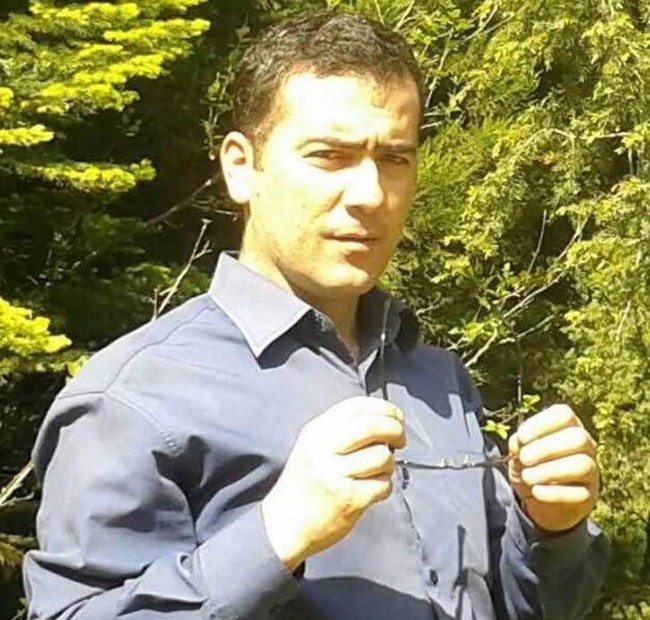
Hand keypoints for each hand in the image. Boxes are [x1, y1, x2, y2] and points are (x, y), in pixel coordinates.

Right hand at [262, 396, 404, 570]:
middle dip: (395, 429)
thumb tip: (384, 418)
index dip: (384, 408)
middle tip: (400, 440)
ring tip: (378, 471)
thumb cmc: (306, 482)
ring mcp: (335, 475)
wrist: (284, 524)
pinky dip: (385, 486)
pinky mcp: (348, 500)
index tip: (396, 417)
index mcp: (316, 432)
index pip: (357, 406)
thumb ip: (342, 429)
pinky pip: (383, 485)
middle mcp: (323, 449)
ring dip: (389, 464)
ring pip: (382, 456)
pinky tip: (373, 489)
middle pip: (372, 426)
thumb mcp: (313, 445)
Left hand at [508, 404, 598, 532]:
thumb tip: (519, 443)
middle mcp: (585, 446)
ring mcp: (591, 471)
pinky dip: (554, 493)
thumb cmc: (529, 467)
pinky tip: (536, 491)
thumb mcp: (518, 452)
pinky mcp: (590, 496)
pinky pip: (579, 494)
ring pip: (581, 465)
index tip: (522, 438)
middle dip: (546, 448)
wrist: (536, 501)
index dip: (542, 423)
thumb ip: (518, 443)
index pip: (565, 414)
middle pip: (578, 438)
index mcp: (567, 427)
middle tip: (524, 459)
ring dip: (549, 471)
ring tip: (527, 477)